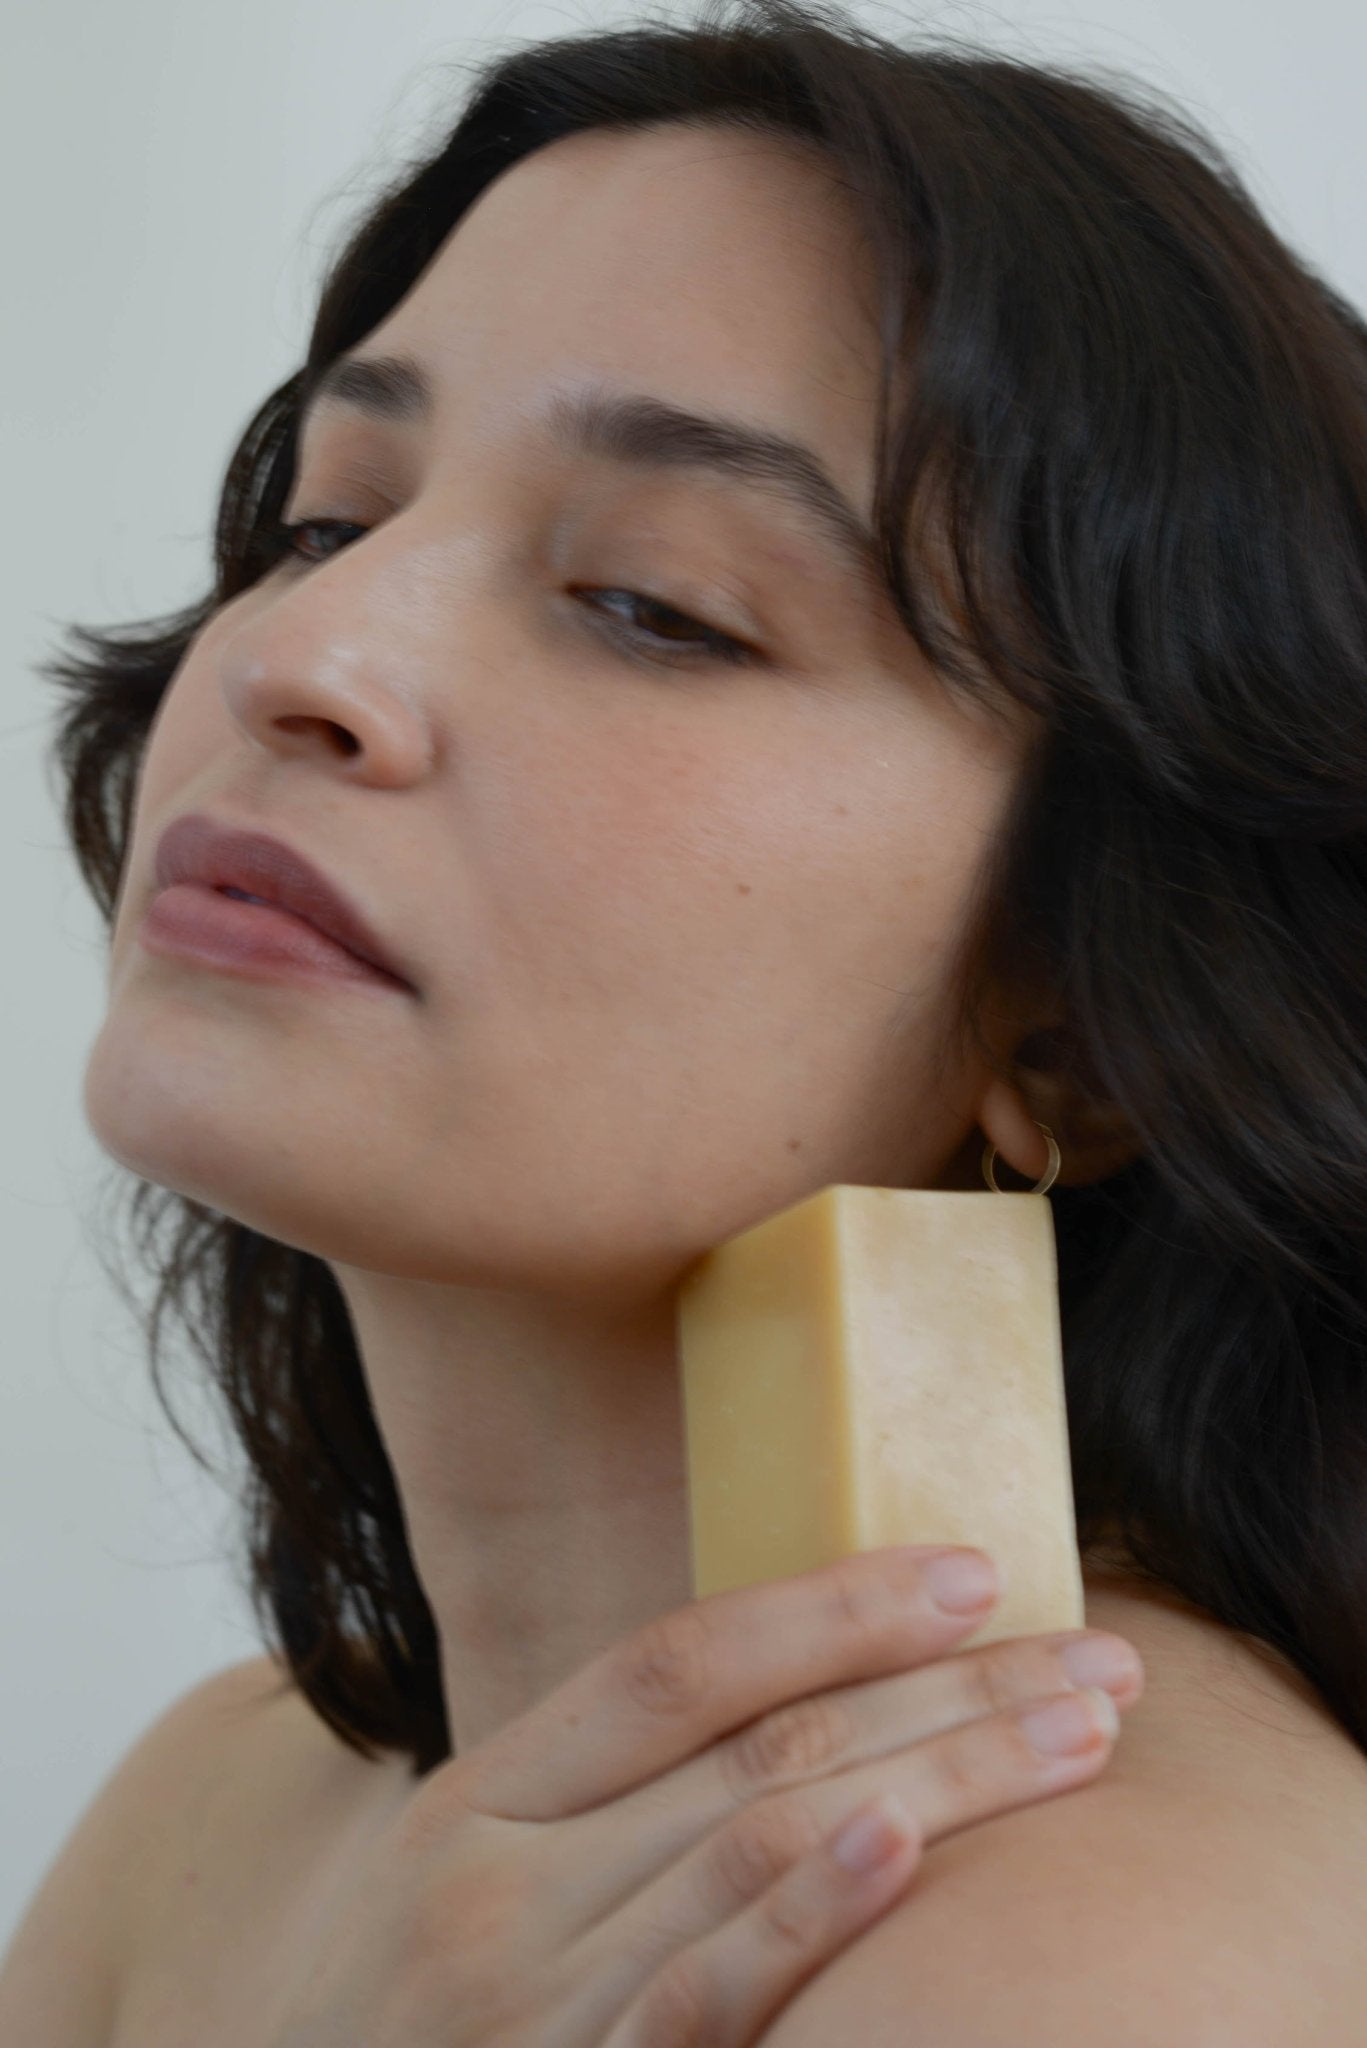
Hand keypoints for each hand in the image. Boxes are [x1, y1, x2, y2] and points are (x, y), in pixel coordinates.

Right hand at [270, 1546, 1141, 2046]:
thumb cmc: (407, 2029)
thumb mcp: (468, 1888)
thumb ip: (597, 1806)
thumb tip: (793, 1709)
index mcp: (481, 1795)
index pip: (680, 1660)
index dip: (833, 1603)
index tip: (972, 1569)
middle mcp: (499, 1877)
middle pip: (757, 1744)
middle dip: (945, 1688)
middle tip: (1094, 1653)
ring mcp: (528, 1998)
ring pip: (759, 1843)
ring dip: (941, 1780)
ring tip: (1076, 1737)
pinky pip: (702, 1995)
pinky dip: (807, 1915)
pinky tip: (904, 1850)